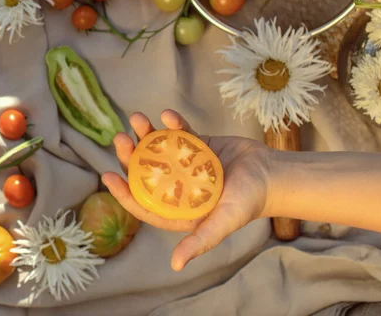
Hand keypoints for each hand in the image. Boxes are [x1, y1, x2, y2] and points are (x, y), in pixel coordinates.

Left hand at [101, 109, 273, 271]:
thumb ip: (201, 241)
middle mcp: (177, 187)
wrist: (272, 174)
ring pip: (158, 149)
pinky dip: (173, 124)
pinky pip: (180, 133)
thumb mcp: (223, 222)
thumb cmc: (249, 202)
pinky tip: (167, 115)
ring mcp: (185, 164)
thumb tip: (175, 265)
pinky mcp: (197, 146)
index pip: (144, 202)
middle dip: (130, 156)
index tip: (108, 176)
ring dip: (145, 134)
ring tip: (137, 119)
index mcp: (178, 209)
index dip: (124, 191)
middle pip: (146, 172)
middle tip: (120, 139)